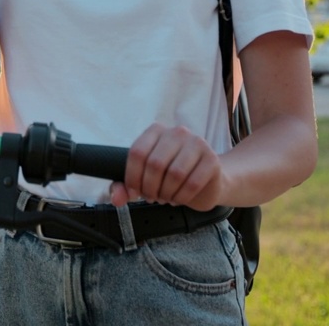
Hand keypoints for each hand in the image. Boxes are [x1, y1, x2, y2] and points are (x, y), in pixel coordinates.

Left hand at [110, 123, 226, 210]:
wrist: (207, 182)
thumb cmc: (172, 178)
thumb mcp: (145, 180)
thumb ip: (126, 187)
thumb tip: (116, 198)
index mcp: (156, 131)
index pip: (137, 152)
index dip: (132, 177)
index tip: (135, 191)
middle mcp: (177, 132)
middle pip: (155, 163)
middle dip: (150, 188)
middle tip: (152, 197)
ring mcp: (197, 143)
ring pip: (174, 174)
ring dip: (166, 193)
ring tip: (166, 197)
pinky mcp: (212, 159)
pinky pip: (192, 183)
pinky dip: (182, 197)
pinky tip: (179, 198)